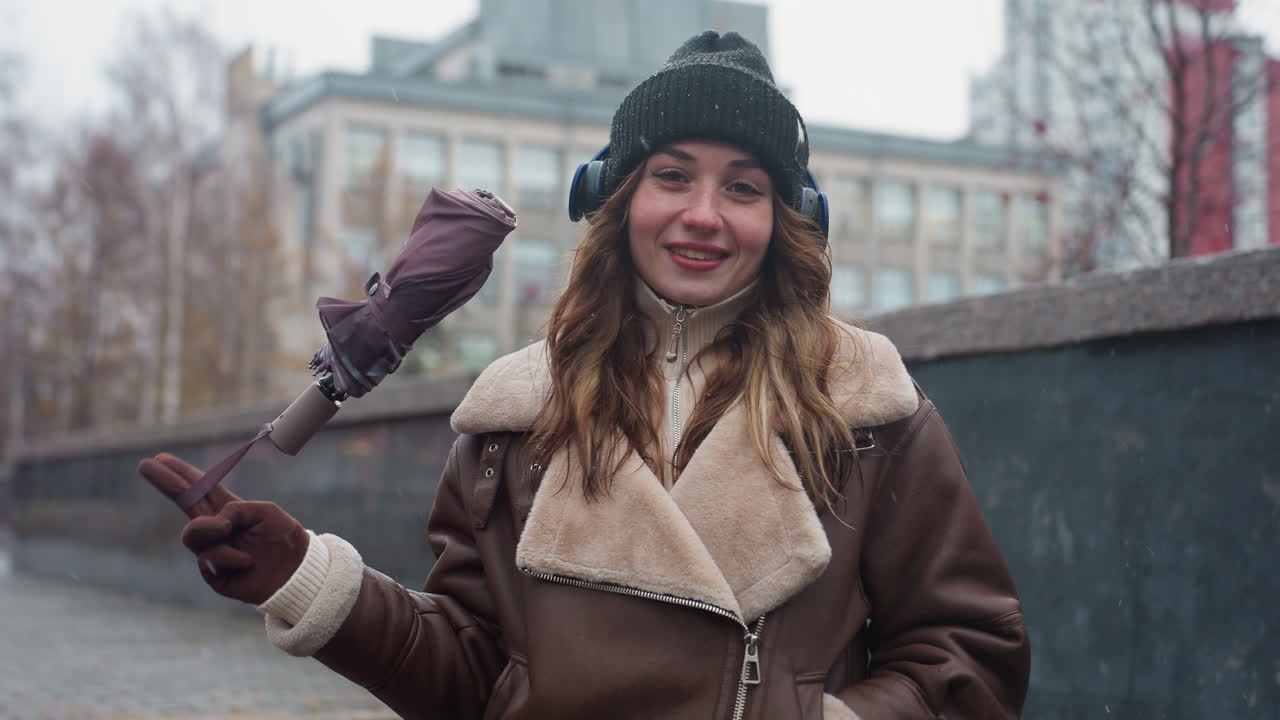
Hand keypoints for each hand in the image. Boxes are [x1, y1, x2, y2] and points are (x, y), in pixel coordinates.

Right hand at [138, 454, 307, 604]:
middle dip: (165, 482)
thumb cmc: (284, 539)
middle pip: (184, 504)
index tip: (160, 458)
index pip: (201, 488)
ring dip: (211, 530)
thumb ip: (236, 509)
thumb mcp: (265, 512)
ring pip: (191, 535)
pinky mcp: (214, 574)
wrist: (297, 573)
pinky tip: (247, 561)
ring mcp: (213, 551)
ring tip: (231, 533)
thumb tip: (214, 524)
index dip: (182, 474)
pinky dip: (230, 557)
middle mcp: (217, 529)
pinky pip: (208, 560)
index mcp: (229, 510)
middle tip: (146, 465)